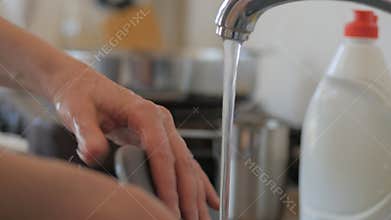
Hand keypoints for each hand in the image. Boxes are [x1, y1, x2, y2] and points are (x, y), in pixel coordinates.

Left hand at [50, 64, 218, 218]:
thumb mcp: (77, 112)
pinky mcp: (161, 138)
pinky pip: (184, 163)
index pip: (162, 154)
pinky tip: (209, 200)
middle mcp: (161, 121)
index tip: (168, 208)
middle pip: (182, 162)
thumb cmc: (81, 96)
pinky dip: (198, 182)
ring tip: (203, 218)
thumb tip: (94, 154)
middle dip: (188, 195)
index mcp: (145, 113)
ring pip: (188, 165)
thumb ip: (87, 133)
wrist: (83, 86)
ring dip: (197, 194)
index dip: (167, 183)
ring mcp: (164, 129)